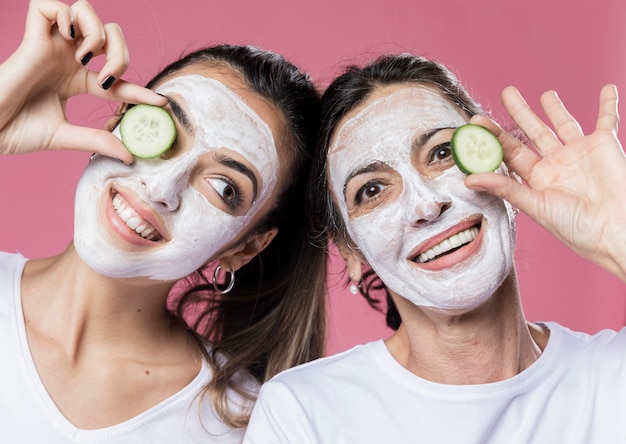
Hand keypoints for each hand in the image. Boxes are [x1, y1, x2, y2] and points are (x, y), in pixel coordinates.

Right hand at [0, 0, 165, 162]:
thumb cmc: (16, 131)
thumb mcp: (65, 136)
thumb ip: (96, 141)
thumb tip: (129, 155)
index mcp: (76, 81)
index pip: (118, 79)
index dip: (141, 89)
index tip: (161, 103)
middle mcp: (67, 59)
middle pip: (110, 34)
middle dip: (121, 52)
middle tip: (108, 77)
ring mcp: (51, 46)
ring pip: (85, 12)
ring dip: (96, 32)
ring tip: (87, 58)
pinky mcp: (31, 37)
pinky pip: (49, 5)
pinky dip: (65, 14)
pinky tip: (68, 39)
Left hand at [466, 85, 625, 281]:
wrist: (615, 232)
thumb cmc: (576, 228)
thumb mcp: (535, 206)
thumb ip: (505, 188)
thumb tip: (468, 179)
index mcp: (537, 178)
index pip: (511, 152)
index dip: (494, 136)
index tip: (476, 121)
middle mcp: (556, 164)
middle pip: (534, 132)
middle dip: (520, 112)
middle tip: (507, 92)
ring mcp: (580, 154)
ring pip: (564, 124)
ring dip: (556, 108)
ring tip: (546, 93)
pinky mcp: (604, 146)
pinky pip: (607, 120)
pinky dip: (608, 104)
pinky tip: (607, 88)